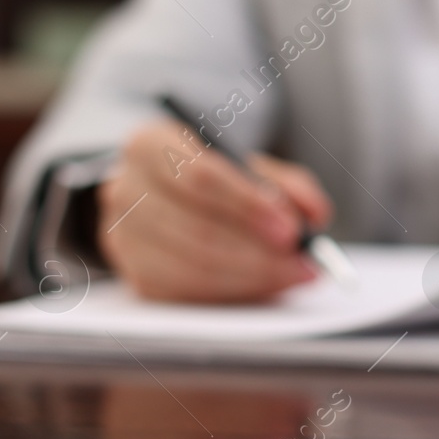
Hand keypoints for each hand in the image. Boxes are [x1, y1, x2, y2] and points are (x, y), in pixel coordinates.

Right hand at [96, 119, 333, 301]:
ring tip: (295, 273)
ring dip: (254, 276)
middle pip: (198, 229)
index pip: (200, 176)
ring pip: (194, 266)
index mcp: (150, 145)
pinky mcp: (136, 277)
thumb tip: (315, 215)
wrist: (165, 195)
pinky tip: (267, 283)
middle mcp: (125, 189)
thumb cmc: (214, 177)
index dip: (247, 206)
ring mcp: (124, 238)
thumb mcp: (249, 165)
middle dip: (260, 252)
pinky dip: (236, 291)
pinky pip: (190, 292)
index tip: (289, 229)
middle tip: (304, 261)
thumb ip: (287, 184)